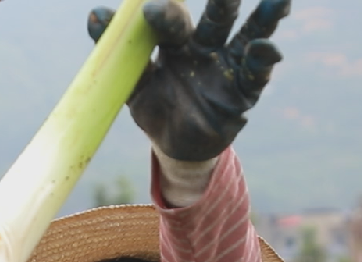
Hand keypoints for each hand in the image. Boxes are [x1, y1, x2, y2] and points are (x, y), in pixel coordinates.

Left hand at [88, 0, 289, 161]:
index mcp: (176, 43)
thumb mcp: (133, 84)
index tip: (150, 10)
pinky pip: (256, 74)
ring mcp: (228, 67)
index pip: (174, 20)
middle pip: (218, 18)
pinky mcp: (244, 92)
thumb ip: (117, 53)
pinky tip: (267, 49)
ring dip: (263, 18)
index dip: (165, 14)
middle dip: (224, 0)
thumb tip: (95, 15)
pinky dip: (263, 61)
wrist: (176, 146)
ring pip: (249, 36)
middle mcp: (206, 48)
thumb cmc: (154, 107)